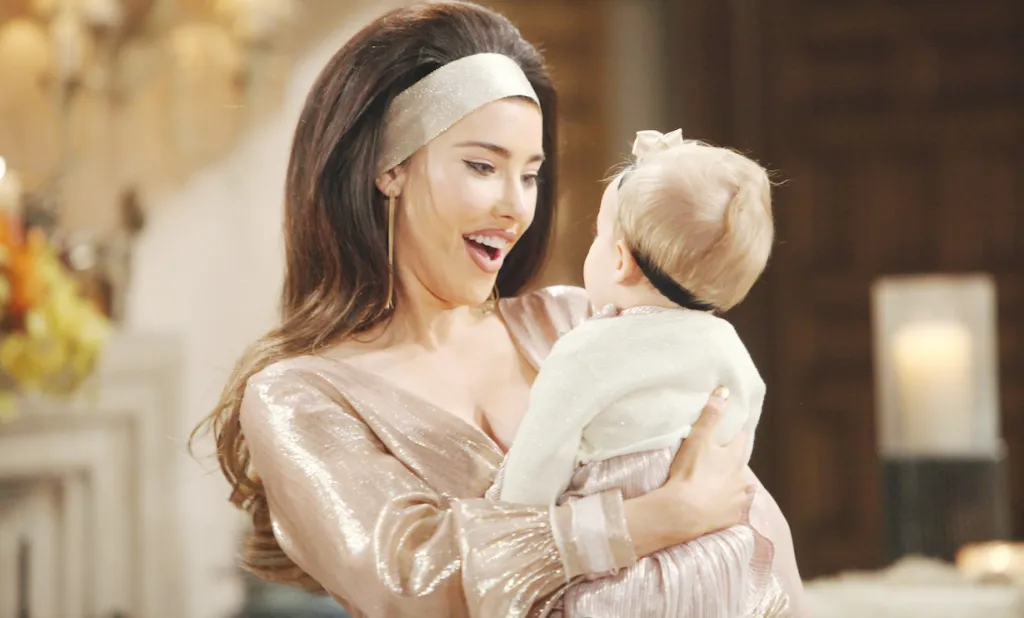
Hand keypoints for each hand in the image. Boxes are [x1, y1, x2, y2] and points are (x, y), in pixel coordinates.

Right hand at [662, 386, 751, 541]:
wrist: (683, 512)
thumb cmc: (690, 472)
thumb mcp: (698, 439)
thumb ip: (711, 415)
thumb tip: (725, 391)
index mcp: (735, 457)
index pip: (741, 439)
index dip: (736, 433)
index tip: (732, 431)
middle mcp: (742, 478)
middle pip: (740, 465)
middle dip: (731, 461)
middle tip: (717, 460)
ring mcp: (738, 499)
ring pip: (738, 487)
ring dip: (730, 484)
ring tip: (714, 484)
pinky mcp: (731, 518)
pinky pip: (731, 508)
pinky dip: (725, 504)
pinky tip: (714, 505)